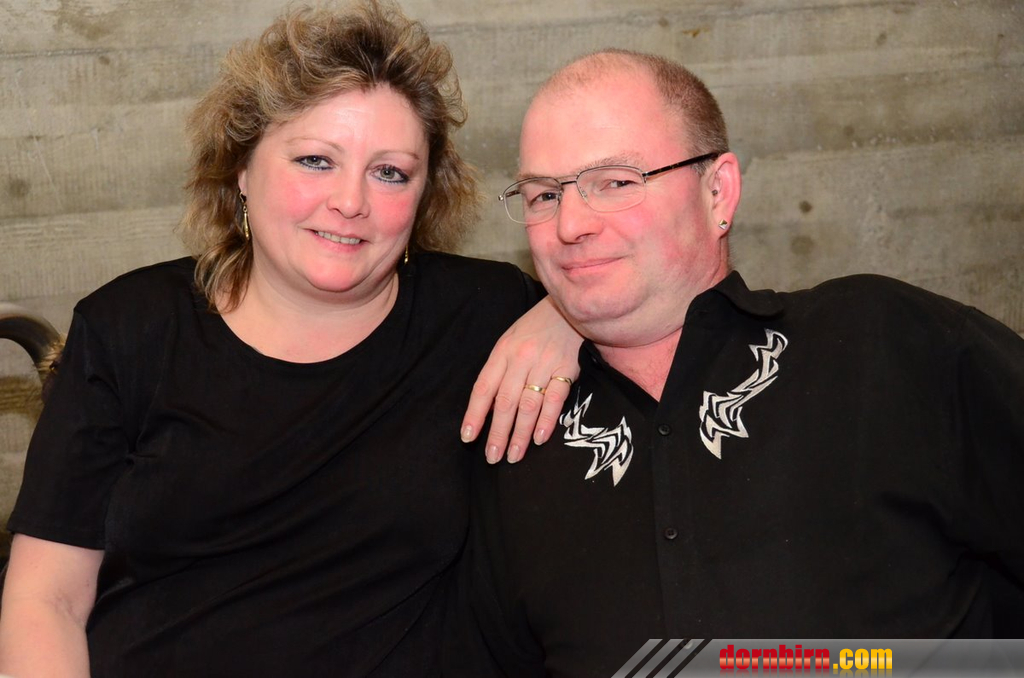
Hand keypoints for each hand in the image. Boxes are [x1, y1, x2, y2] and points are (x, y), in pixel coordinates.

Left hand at [461, 297, 581, 463]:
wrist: (568, 308)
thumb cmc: (534, 330)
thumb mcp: (509, 342)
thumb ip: (499, 371)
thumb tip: (488, 407)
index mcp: (502, 352)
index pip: (483, 388)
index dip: (474, 414)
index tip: (467, 437)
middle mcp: (521, 359)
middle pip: (505, 401)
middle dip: (497, 432)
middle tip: (492, 456)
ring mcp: (544, 363)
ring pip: (528, 404)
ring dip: (520, 433)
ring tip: (514, 455)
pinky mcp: (567, 368)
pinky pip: (555, 398)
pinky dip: (547, 420)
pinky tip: (540, 438)